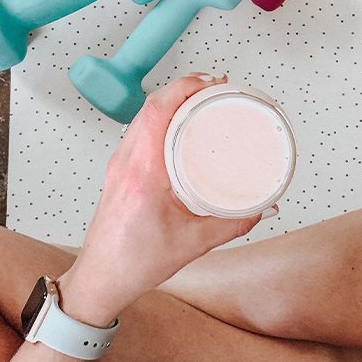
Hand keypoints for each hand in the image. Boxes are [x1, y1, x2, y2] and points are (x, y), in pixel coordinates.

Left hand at [57, 73, 263, 325]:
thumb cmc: (134, 263)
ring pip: (141, 115)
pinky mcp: (118, 170)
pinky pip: (137, 130)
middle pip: (149, 106)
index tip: (209, 83)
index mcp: (142, 175)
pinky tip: (176, 124)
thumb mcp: (193, 245)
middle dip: (182, 88)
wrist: (101, 278)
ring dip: (169, 100)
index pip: (157, 112)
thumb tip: (261, 208)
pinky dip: (158, 117)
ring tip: (197, 99)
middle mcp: (126, 163)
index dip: (183, 88)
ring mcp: (119, 164)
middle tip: (212, 87)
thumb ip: (233, 224)